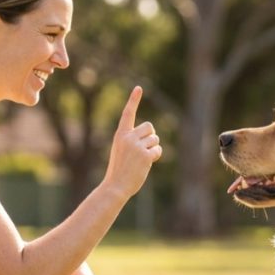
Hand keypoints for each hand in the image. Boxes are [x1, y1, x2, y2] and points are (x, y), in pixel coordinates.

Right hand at [102, 86, 161, 200]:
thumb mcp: (122, 150)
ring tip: (142, 159)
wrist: (115, 186)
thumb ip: (133, 140)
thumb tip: (153, 136)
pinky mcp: (145, 155)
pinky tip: (146, 164)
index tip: (139, 88)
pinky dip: (155, 157)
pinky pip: (158, 150)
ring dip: (153, 148)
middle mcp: (128, 137)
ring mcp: (136, 146)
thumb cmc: (119, 170)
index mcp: (120, 134)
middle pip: (149, 127)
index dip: (134, 100)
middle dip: (151, 137)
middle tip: (143, 149)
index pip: (128, 114)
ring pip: (155, 139)